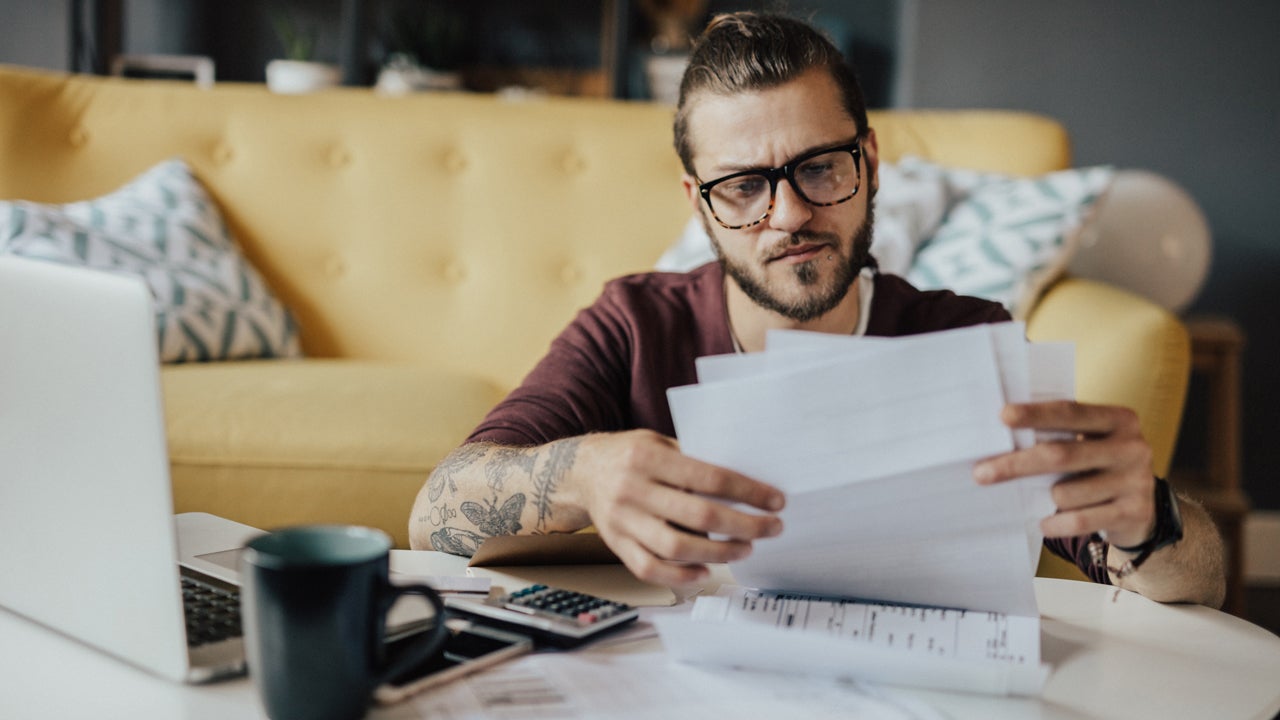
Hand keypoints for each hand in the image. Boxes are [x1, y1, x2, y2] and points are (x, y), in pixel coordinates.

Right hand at [576, 429, 784, 584]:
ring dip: (719, 553)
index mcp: (648, 458)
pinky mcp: (617, 545)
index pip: (709, 478)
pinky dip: (681, 576)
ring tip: (745, 548)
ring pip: (677, 548)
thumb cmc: (630, 455)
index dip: (748, 492)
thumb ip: (693, 459)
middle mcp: (633, 490)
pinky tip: (705, 571)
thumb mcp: (659, 441)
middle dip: (744, 526)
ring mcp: (623, 521)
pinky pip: (650, 569)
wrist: (580, 472)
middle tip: (771, 528)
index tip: (775, 501)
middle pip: (699, 517)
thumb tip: (745, 481)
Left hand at [972, 401, 1155, 547]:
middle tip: (980, 473)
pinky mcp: (1134, 512)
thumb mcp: (1089, 442)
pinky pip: (1079, 520)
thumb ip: (1058, 435)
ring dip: (1044, 498)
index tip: (1002, 416)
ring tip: (1042, 499)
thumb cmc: (1097, 466)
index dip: (1035, 414)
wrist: (1143, 509)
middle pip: (1061, 454)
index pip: (1071, 412)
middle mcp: (1132, 447)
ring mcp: (1136, 481)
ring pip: (1065, 493)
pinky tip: (1044, 523)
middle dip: (1016, 464)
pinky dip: (1055, 524)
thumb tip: (1000, 440)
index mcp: (1119, 419)